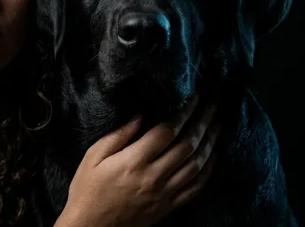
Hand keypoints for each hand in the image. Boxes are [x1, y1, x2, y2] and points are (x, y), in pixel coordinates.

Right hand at [55, 97, 219, 226]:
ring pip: (196, 165)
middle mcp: (153, 177)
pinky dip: (207, 172)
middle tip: (212, 107)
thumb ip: (117, 135)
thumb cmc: (87, 191)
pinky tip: (212, 158)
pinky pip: (195, 188)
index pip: (167, 131)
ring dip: (209, 143)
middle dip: (202, 123)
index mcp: (134, 161)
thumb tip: (139, 115)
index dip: (183, 112)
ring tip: (217, 126)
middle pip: (187, 145)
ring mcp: (164, 194)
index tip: (193, 98)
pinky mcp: (168, 207)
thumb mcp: (92, 157)